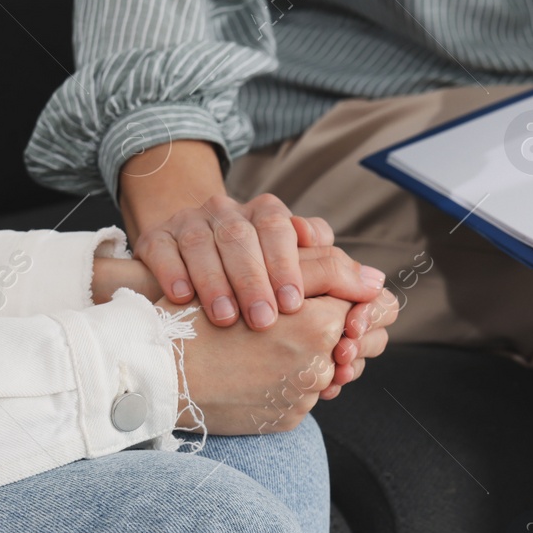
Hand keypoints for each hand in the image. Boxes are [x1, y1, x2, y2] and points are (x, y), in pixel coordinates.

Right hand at [92, 248, 397, 401]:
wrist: (155, 372)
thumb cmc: (200, 313)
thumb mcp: (258, 273)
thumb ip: (324, 269)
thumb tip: (377, 282)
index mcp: (319, 324)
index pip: (378, 308)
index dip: (361, 297)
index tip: (338, 294)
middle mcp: (318, 366)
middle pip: (362, 343)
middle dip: (346, 330)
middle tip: (307, 318)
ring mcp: (302, 398)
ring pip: (332, 370)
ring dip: (313, 355)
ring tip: (271, 342)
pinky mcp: (284, 420)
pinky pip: (304, 395)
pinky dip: (288, 380)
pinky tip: (256, 367)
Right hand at [120, 139, 353, 330]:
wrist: (179, 269)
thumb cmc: (247, 280)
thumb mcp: (285, 271)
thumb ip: (328, 273)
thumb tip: (378, 285)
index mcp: (265, 215)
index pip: (282, 228)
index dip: (288, 263)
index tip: (295, 303)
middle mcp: (227, 213)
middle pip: (242, 237)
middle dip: (253, 278)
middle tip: (263, 320)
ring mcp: (188, 223)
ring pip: (202, 241)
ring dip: (215, 281)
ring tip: (225, 318)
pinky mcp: (155, 237)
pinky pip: (161, 247)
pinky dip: (172, 272)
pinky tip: (181, 299)